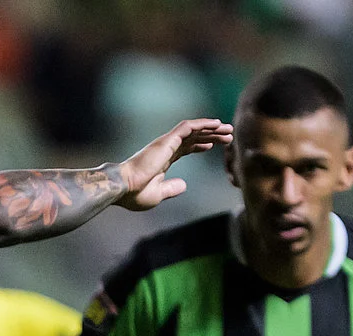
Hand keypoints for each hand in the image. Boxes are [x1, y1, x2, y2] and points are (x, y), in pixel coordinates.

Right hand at [117, 119, 233, 210]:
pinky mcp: (166, 141)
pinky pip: (187, 127)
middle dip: (211, 134)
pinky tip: (216, 124)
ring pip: (193, 130)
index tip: (214, 144)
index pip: (186, 148)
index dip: (201, 144)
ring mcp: (166, 143)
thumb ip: (172, 189)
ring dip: (212, 128)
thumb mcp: (158, 194)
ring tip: (228, 129)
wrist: (123, 188)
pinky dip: (202, 124)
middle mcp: (165, 148)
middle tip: (228, 135)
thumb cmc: (135, 194)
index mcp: (163, 160)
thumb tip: (184, 185)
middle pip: (193, 137)